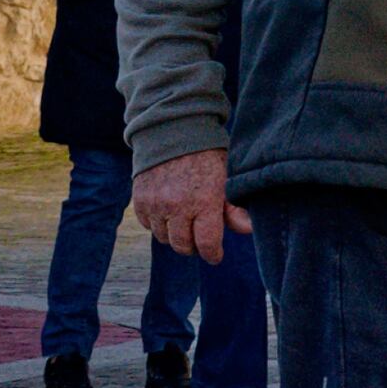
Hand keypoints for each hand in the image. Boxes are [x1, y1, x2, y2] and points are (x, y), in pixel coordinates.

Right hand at [133, 150, 247, 258]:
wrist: (174, 131)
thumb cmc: (207, 156)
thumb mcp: (228, 178)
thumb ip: (234, 207)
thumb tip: (247, 229)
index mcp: (205, 201)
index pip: (207, 243)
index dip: (213, 254)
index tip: (215, 256)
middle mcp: (177, 205)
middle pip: (183, 245)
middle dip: (193, 246)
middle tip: (199, 238)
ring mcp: (155, 203)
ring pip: (163, 238)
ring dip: (174, 234)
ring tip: (184, 221)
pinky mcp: (139, 199)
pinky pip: (148, 225)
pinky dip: (157, 223)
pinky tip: (168, 211)